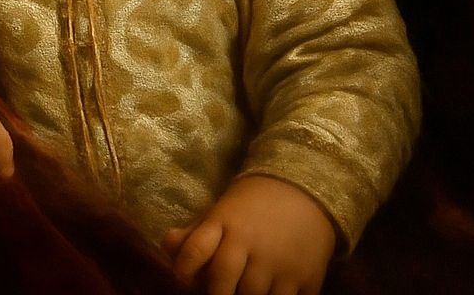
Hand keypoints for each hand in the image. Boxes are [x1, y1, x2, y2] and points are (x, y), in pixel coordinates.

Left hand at [162, 175, 335, 294]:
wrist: (305, 189)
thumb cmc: (255, 203)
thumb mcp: (223, 209)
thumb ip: (196, 233)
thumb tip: (166, 247)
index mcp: (225, 221)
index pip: (196, 249)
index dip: (184, 268)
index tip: (183, 278)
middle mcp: (251, 242)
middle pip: (223, 281)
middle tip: (215, 294)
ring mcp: (280, 262)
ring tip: (241, 293)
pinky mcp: (307, 277)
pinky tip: (269, 294)